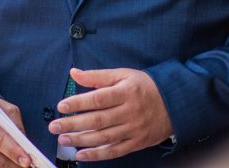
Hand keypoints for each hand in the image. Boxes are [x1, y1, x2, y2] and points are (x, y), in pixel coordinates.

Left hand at [49, 67, 172, 161]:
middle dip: (73, 124)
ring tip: (63, 139)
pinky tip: (81, 154)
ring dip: (81, 140)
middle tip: (54, 126)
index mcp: (125, 92)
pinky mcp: (136, 143)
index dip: (79, 102)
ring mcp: (133, 129)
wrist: (174, 103)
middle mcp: (129, 112)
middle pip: (97, 120)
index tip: (61, 106)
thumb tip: (74, 73)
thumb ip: (98, 76)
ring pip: (104, 138)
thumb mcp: (123, 74)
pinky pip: (114, 151)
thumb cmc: (144, 86)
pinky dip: (97, 155)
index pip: (98, 98)